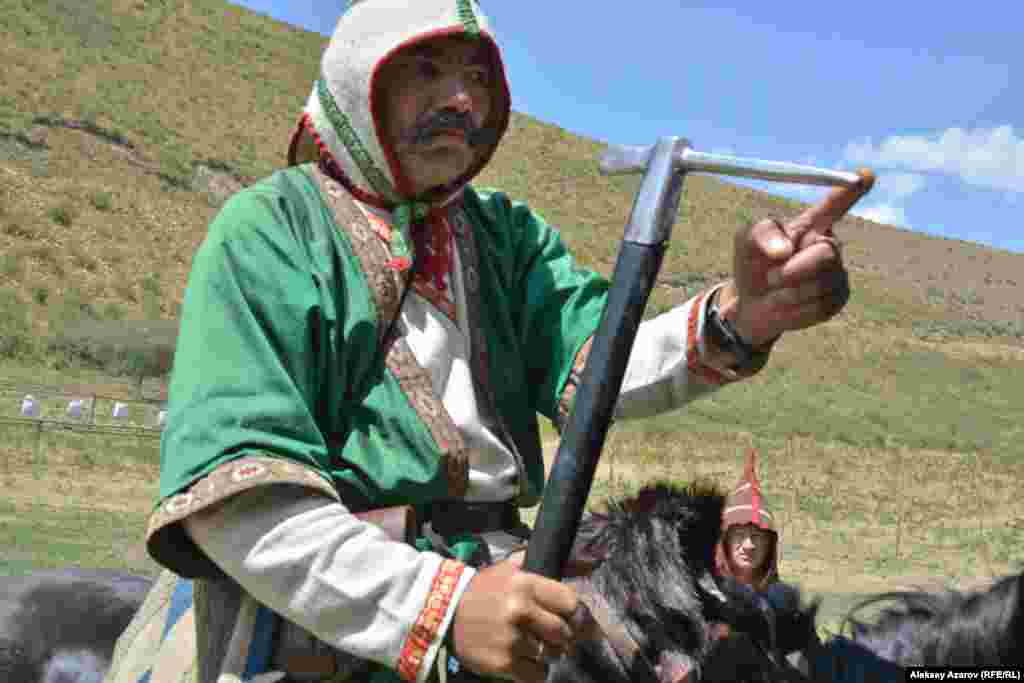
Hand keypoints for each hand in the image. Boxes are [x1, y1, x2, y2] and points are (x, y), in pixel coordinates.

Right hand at [450, 552, 594, 682]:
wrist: (444, 614)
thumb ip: (544, 568)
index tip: (572, 618)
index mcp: (525, 584)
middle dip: (562, 636)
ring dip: (547, 653)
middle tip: (551, 635)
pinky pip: (538, 675)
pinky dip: (535, 671)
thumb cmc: (482, 590)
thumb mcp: (509, 570)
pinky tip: (522, 660)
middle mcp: (520, 610)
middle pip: (564, 631)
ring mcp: (512, 639)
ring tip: (532, 645)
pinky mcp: (503, 663)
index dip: (574, 613)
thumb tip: (590, 563)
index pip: (570, 602)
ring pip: (552, 655)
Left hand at [722, 170, 874, 347]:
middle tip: (770, 278)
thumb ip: (761, 234)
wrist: (751, 302)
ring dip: (789, 292)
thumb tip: (785, 250)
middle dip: (795, 270)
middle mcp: (828, 244)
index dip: (850, 192)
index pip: (835, 205)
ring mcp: (837, 271)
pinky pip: (821, 306)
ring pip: (821, 284)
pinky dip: (796, 310)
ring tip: (774, 291)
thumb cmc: (752, 263)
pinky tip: (786, 304)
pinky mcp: (837, 298)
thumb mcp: (746, 240)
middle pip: (827, 254)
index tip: (865, 175)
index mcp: (810, 224)